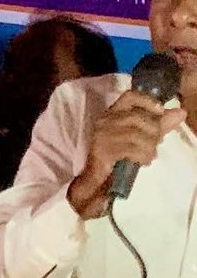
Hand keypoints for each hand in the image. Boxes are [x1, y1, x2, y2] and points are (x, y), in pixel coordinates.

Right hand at [68, 88, 184, 218]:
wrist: (97, 181)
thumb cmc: (119, 157)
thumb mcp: (141, 138)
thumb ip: (159, 125)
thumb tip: (181, 112)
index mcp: (112, 114)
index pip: (130, 97)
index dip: (148, 101)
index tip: (160, 112)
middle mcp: (105, 121)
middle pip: (140, 118)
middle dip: (154, 134)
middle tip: (152, 146)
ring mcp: (103, 135)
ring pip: (139, 136)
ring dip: (149, 149)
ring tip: (146, 157)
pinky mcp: (104, 150)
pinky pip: (133, 149)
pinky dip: (143, 157)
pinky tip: (141, 162)